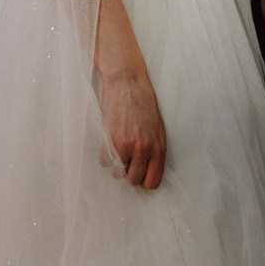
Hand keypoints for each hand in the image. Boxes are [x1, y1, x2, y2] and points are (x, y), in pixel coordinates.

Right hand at [99, 62, 166, 190]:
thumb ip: (154, 151)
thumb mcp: (157, 129)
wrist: (127, 84)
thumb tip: (147, 171)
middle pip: (133, 180)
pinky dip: (106, 155)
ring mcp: (126, 146)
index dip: (144, 181)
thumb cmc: (143, 104)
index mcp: (159, 148)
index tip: (139, 176)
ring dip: (117, 163)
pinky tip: (110, 141)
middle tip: (127, 160)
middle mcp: (144, 149)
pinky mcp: (110, 140)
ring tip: (119, 147)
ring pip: (118, 173)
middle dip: (129, 173)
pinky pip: (105, 161)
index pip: (153, 181)